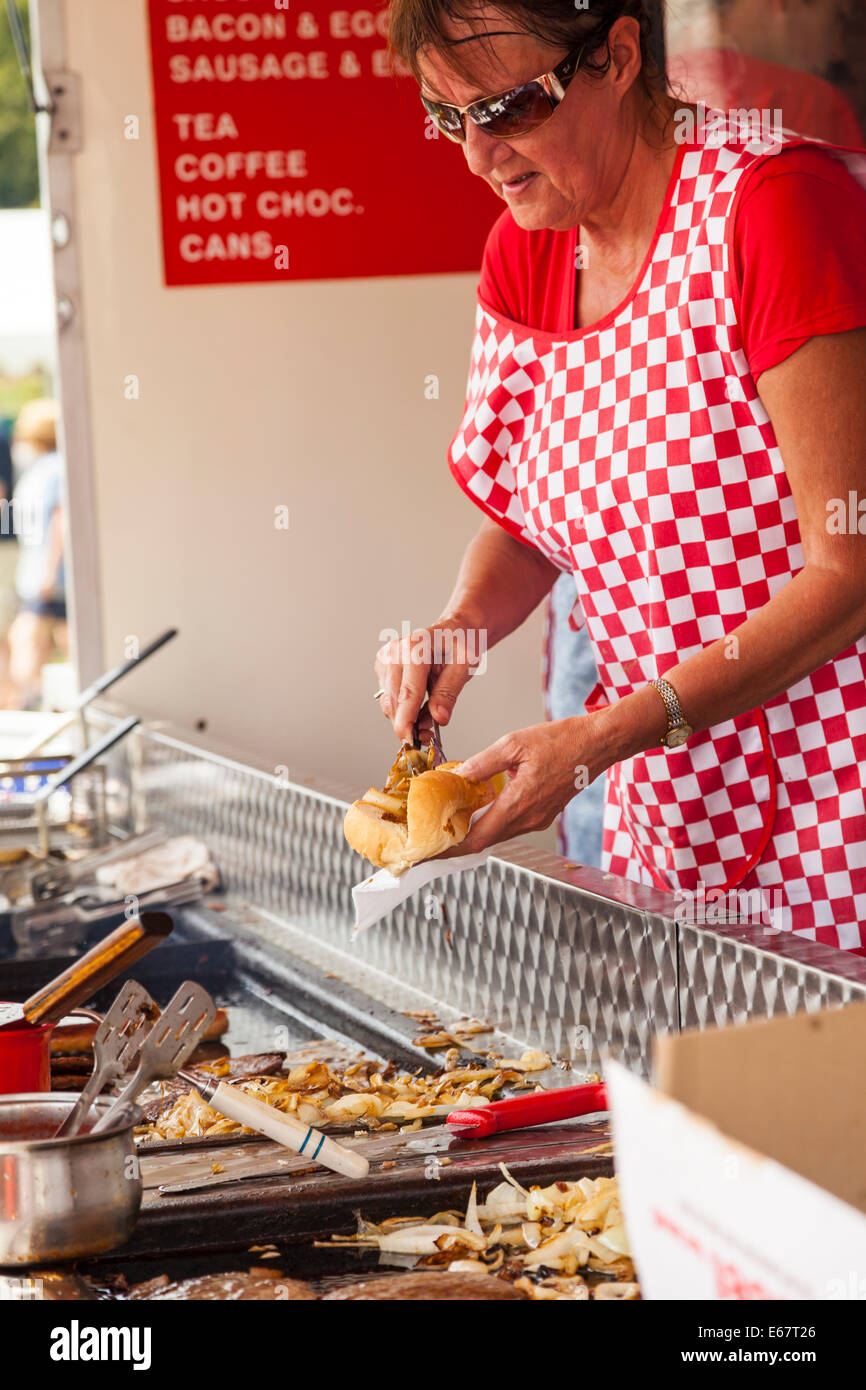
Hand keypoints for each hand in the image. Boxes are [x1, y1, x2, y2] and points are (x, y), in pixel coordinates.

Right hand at [375, 617, 485, 742]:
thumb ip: (449, 691)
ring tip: (429, 722)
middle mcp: (395, 651)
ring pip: (388, 703)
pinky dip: (403, 710)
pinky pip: (388, 698)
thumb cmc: (462, 643)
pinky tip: (420, 709)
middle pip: (393, 701)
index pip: (407, 692)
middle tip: (428, 737)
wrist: (457, 629)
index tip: (410, 741)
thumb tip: (439, 718)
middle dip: (408, 725)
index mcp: (415, 647)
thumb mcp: (466, 665)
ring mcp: (386, 658)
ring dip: (405, 719)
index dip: (407, 721)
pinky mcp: (383, 666)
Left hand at [444, 716, 607, 855]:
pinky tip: (479, 809)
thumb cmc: (563, 740)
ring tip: (450, 823)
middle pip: (485, 841)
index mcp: (519, 805)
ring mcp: (538, 819)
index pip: (476, 839)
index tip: (431, 852)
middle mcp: (529, 819)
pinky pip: (512, 825)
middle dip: (457, 842)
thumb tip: (459, 775)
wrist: (598, 743)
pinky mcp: (544, 813)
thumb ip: (484, 763)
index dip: (450, 848)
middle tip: (433, 838)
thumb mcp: (515, 743)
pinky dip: (491, 822)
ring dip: (474, 832)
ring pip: (498, 833)